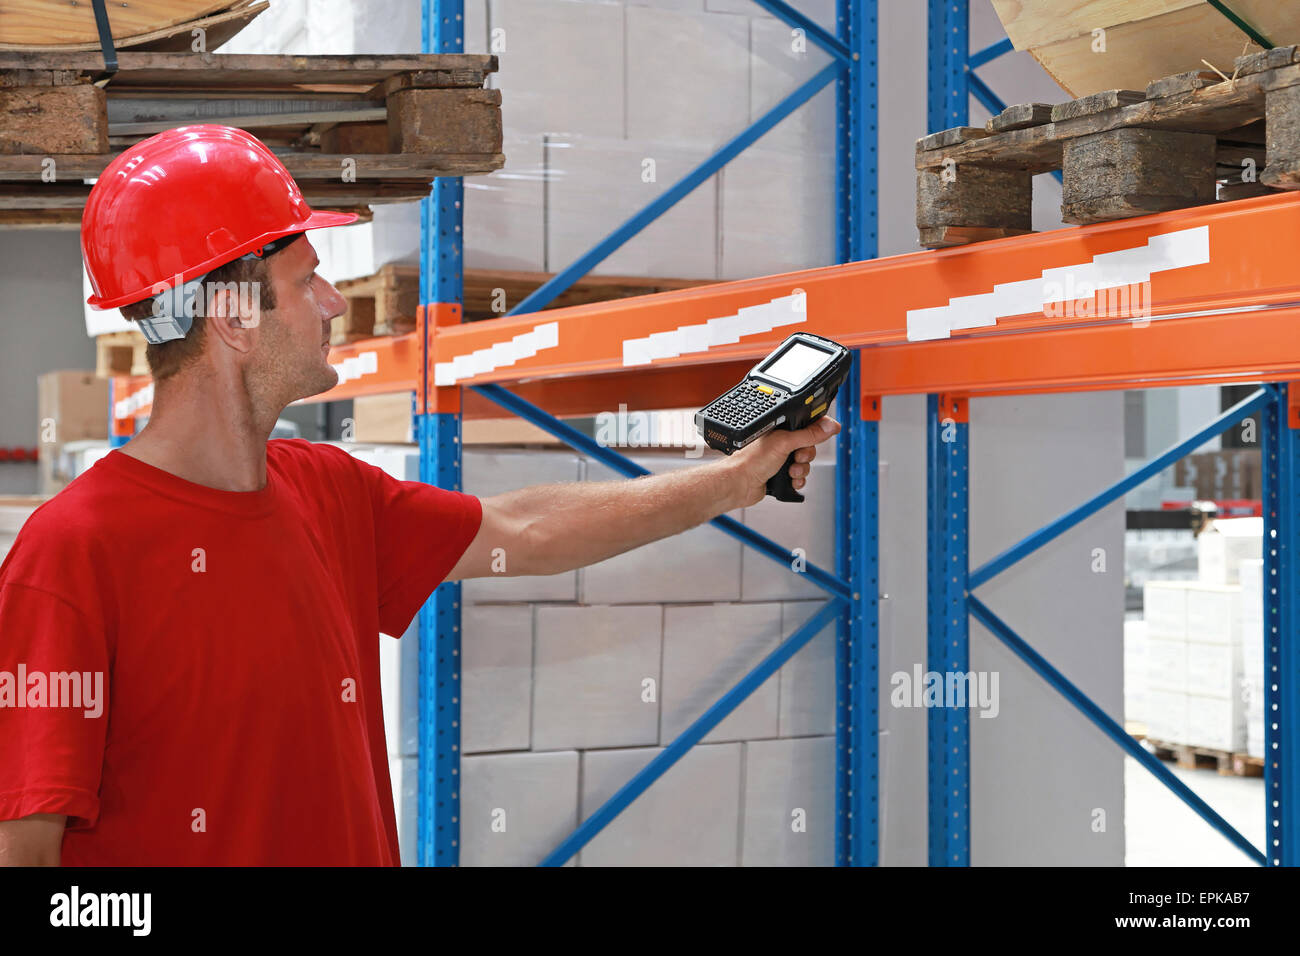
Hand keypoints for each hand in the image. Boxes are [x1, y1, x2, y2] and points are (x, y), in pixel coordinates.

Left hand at [725, 416, 840, 507]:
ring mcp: (780, 458)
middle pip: (809, 446)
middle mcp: (781, 441)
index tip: (824, 434)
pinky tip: (789, 480)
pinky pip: (799, 477)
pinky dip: (797, 480)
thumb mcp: (785, 442)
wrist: (739, 484)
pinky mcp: (780, 474)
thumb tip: (829, 425)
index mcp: (781, 428)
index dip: (816, 430)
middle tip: (796, 456)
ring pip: (805, 463)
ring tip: (790, 471)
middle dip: (806, 454)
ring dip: (801, 469)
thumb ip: (809, 434)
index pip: (807, 424)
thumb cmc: (752, 460)